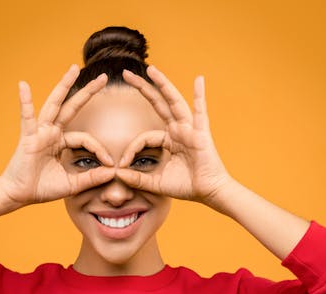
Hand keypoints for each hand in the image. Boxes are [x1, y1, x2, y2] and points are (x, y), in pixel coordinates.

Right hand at [0, 65, 114, 208]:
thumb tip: (113, 173)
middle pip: (72, 107)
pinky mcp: (28, 137)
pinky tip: (23, 85)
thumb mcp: (72, 184)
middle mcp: (52, 132)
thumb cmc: (42, 188)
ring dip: (64, 86)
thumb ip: (91, 178)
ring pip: (54, 104)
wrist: (19, 195)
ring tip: (73, 69)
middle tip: (103, 77)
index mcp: (62, 141)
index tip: (110, 163)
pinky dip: (25, 102)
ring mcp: (40, 132)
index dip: (100, 149)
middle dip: (87, 92)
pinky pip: (27, 117)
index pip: (86, 138)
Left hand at [117, 66, 230, 206]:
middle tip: (127, 73)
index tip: (122, 165)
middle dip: (143, 88)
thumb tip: (117, 174)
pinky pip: (200, 111)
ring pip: (174, 102)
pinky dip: (200, 95)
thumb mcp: (156, 183)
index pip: (145, 137)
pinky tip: (199, 79)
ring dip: (163, 84)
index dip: (131, 149)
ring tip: (151, 69)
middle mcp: (179, 130)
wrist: (208, 192)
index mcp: (169, 140)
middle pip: (159, 104)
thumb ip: (138, 179)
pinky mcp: (201, 132)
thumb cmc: (186, 186)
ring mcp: (190, 129)